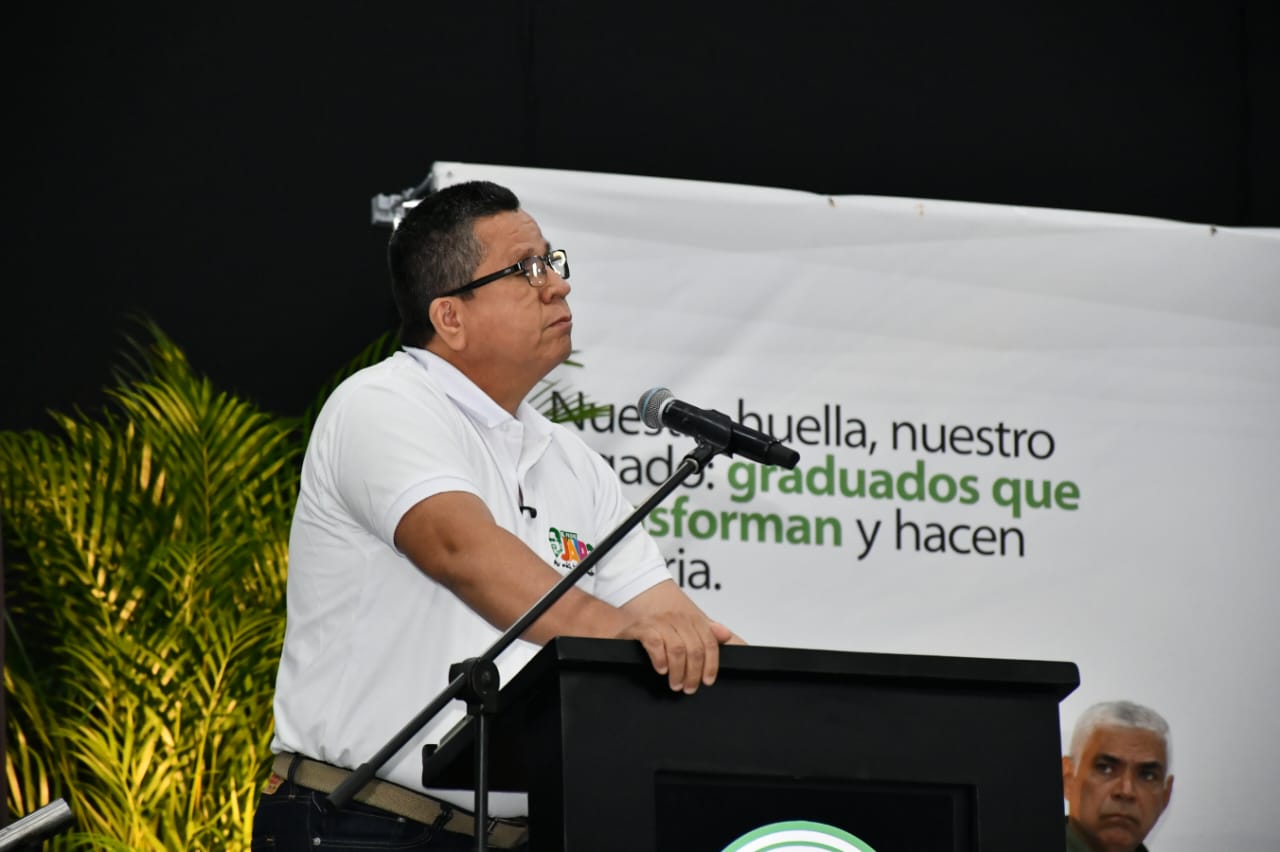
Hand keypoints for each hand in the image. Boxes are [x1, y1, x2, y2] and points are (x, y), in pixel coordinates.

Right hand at [616, 612, 734, 693]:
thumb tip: (726, 634)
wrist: (628, 626)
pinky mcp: (641, 627)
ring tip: (675, 684)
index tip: (708, 681)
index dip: (711, 664)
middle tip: (689, 688)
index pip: (709, 642)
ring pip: (677, 649)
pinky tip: (661, 670)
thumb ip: (707, 634)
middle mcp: (676, 617)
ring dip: (678, 671)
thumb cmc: (659, 633)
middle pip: (695, 648)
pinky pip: (655, 643)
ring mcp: (658, 621)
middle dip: (693, 673)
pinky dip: (660, 659)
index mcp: (691, 619)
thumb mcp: (685, 633)